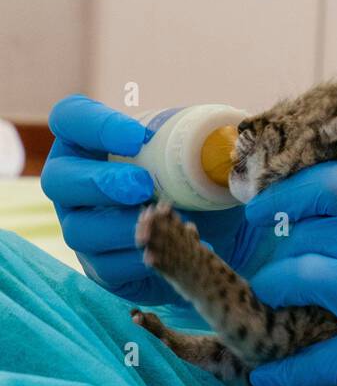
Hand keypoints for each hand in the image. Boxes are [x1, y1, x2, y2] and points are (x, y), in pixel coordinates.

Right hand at [41, 95, 261, 303]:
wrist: (216, 225)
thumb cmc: (199, 171)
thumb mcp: (208, 145)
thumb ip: (213, 131)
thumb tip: (229, 135)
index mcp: (91, 138)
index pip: (70, 118)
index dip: (95, 126)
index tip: (139, 139)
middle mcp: (74, 182)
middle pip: (58, 179)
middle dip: (99, 184)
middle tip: (144, 187)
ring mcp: (82, 225)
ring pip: (79, 229)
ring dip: (121, 227)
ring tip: (162, 222)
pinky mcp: (99, 265)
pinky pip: (105, 267)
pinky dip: (139, 259)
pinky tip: (169, 249)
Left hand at [244, 162, 336, 385]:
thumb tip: (333, 211)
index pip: (332, 183)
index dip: (288, 193)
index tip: (264, 208)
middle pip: (308, 232)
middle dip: (277, 250)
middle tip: (270, 264)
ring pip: (299, 278)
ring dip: (274, 291)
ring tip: (271, 300)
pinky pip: (316, 358)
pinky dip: (285, 371)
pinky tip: (266, 376)